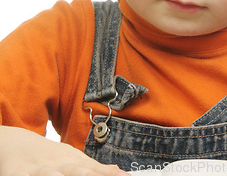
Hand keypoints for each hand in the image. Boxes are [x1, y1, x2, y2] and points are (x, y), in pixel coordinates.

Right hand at [0, 126, 128, 175]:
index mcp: (72, 163)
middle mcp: (57, 166)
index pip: (93, 171)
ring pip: (49, 175)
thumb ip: (96, 169)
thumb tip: (121, 173)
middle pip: (75, 171)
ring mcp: (37, 170)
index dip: (107, 175)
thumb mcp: (73, 160)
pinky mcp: (17, 175)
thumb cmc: (50, 157)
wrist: (16, 143)